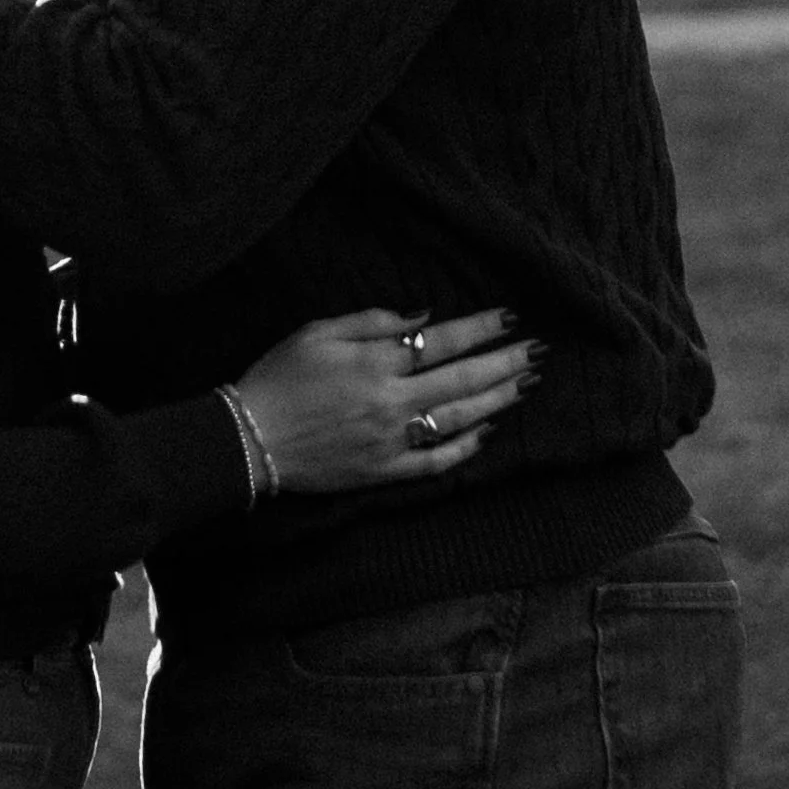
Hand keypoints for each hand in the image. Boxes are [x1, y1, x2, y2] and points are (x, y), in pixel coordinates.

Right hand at [233, 308, 539, 493]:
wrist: (251, 439)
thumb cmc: (279, 377)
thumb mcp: (316, 332)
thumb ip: (371, 322)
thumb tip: (422, 317)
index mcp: (374, 363)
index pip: (442, 341)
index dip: (479, 330)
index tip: (509, 319)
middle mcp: (391, 401)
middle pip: (462, 380)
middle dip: (504, 363)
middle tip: (537, 352)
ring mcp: (392, 440)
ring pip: (459, 418)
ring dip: (497, 400)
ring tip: (524, 384)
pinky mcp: (386, 471)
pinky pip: (437, 461)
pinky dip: (465, 448)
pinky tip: (485, 432)